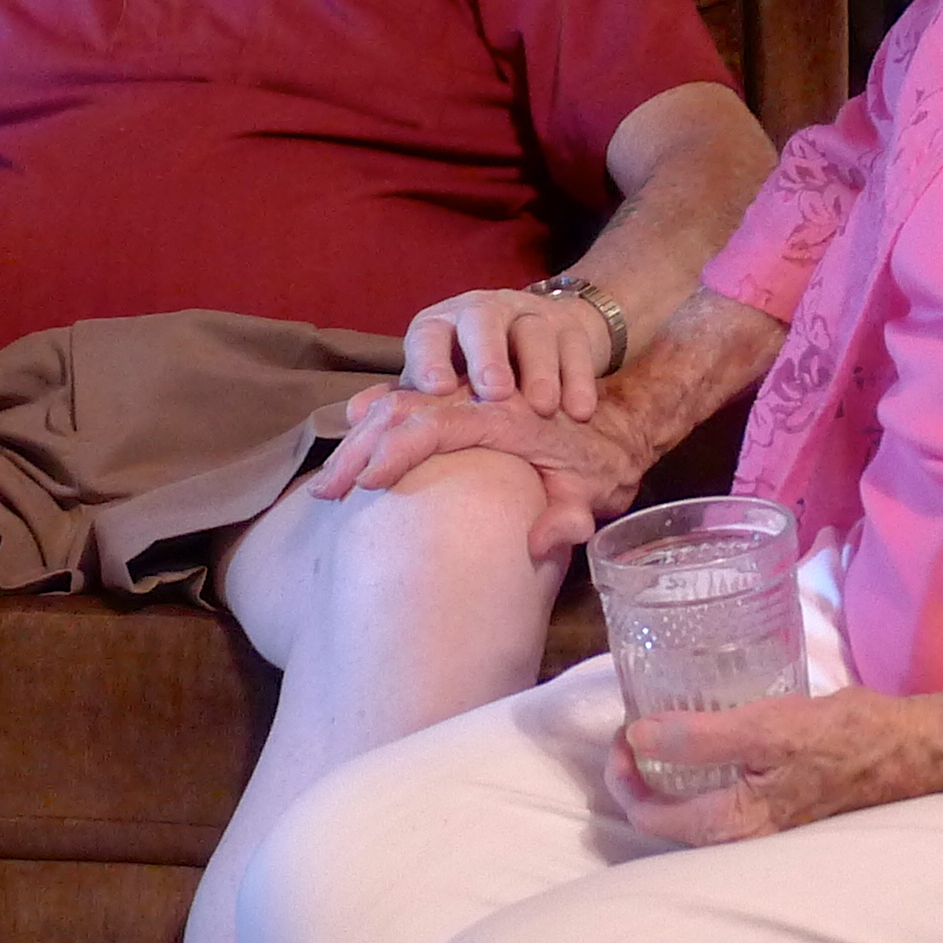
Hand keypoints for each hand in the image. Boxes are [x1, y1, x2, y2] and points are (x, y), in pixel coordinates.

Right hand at [316, 385, 647, 559]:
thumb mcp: (593, 493)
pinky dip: (374, 425)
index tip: (367, 484)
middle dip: (362, 448)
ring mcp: (465, 399)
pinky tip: (349, 449)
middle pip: (405, 411)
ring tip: (329, 482)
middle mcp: (478, 400)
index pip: (439, 425)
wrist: (613, 426)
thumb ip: (569, 516)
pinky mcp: (457, 406)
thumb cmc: (600, 465)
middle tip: (329, 492)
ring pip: (398, 405)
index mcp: (506, 417)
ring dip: (359, 440)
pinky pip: (407, 407)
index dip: (400, 451)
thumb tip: (542, 542)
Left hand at [402, 284, 613, 417]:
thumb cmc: (472, 379)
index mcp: (443, 327)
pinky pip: (576, 346)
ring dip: (539, 369)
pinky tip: (578, 411)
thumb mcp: (441, 385)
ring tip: (541, 408)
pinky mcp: (569, 327)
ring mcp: (529, 315)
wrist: (534, 345)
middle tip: (495, 392)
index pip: (429, 334)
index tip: (436, 389)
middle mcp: (483, 312)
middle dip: (487, 353)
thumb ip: (406, 404)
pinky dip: (578, 377)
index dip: (430, 357)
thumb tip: (355, 416)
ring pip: (534, 330)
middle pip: (482, 319)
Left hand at [606, 687, 942, 845]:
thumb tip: (638, 737)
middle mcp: (743, 836)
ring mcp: (761, 823)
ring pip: (692, 806)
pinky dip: (698, 770)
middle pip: (667, 816)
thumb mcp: (768, 728)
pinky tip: (704, 736)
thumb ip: (702, 736)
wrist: (913, 750)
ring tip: (658, 726)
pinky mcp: (776, 803)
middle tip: (633, 724)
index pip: (651, 817)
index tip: (621, 731)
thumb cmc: (845, 738)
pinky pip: (719, 794)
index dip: (624, 775)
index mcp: (734, 825)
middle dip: (640, 773)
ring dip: (667, 771)